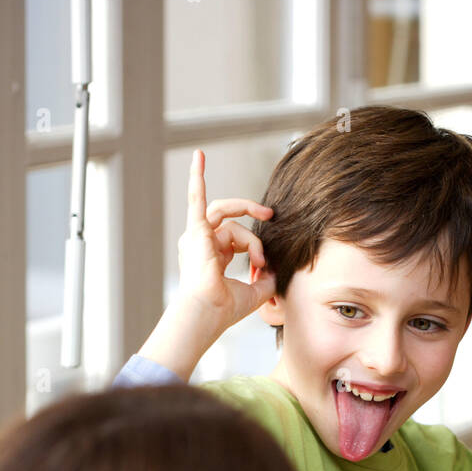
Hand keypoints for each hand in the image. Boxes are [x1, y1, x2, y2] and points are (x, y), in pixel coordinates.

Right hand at [176, 148, 277, 329]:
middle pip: (232, 222)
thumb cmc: (224, 309)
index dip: (254, 248)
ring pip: (228, 219)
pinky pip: (196, 199)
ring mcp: (196, 236)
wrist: (207, 314)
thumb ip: (268, 279)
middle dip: (251, 216)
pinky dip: (196, 178)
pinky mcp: (195, 232)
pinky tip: (199, 156)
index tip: (262, 266)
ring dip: (248, 237)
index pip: (236, 237)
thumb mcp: (256, 293)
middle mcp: (201, 243)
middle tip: (270, 215)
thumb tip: (276, 270)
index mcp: (211, 255)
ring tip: (257, 258)